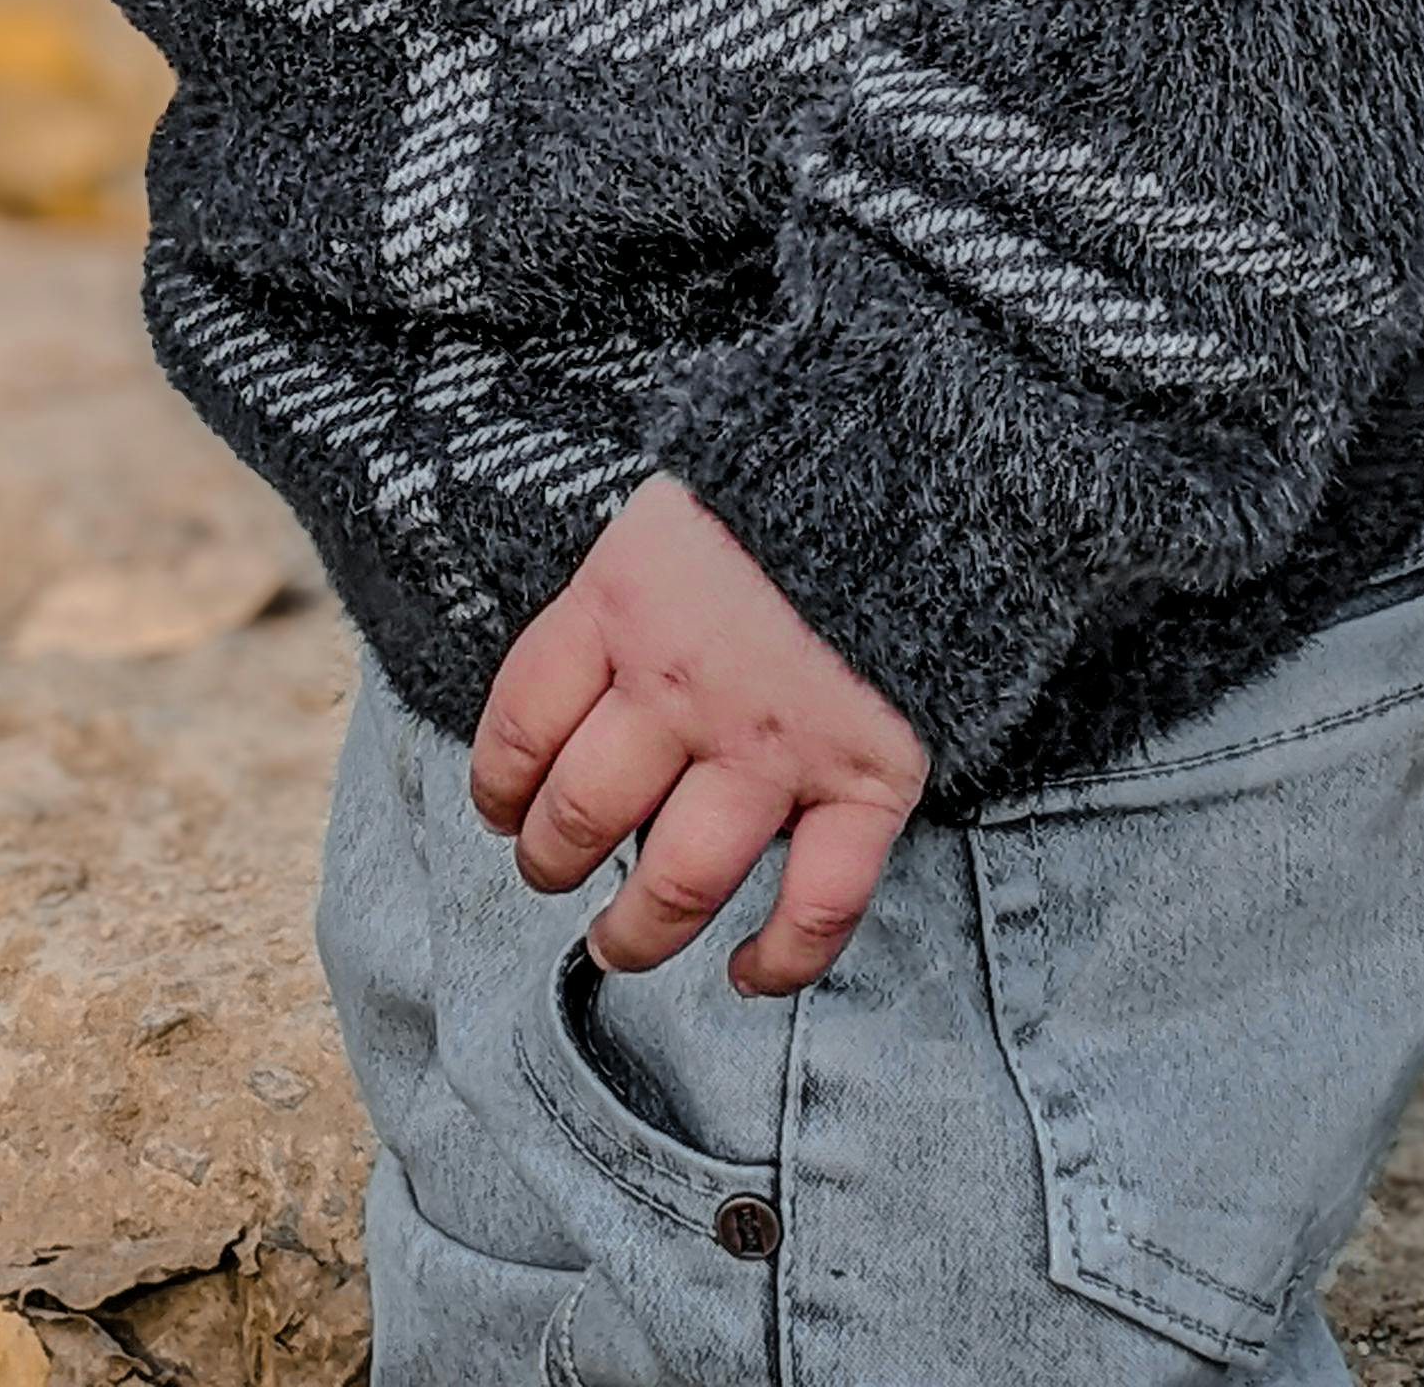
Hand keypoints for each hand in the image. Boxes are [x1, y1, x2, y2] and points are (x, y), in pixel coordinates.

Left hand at [469, 475, 928, 994]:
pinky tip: (747, 971)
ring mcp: (774, 742)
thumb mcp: (673, 505)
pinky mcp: (867, 778)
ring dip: (636, 932)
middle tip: (552, 875)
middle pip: (582, 814)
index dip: (499, 785)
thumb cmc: (790, 472)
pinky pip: (818, 905)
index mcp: (620, 602)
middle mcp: (682, 685)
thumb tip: (594, 670)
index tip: (502, 809)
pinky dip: (780, 960)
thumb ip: (630, 588)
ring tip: (619, 945)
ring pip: (678, 880)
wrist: (924, 452)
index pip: (519, 723)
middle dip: (552, 863)